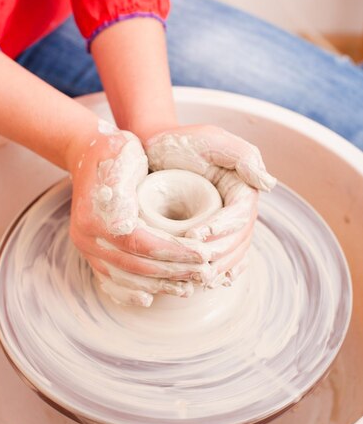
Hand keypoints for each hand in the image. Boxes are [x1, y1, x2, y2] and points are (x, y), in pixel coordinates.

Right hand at [68, 121, 223, 306]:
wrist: (85, 153)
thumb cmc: (114, 150)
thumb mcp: (125, 152)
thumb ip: (126, 182)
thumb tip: (125, 225)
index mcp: (97, 215)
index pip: (143, 244)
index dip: (175, 253)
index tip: (203, 254)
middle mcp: (87, 236)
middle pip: (136, 265)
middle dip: (174, 272)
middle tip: (204, 273)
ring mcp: (85, 246)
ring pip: (125, 278)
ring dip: (158, 286)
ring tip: (187, 288)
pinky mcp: (89, 252)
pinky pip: (110, 280)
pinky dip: (131, 292)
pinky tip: (151, 297)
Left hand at [143, 123, 275, 282]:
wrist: (156, 151)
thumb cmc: (182, 142)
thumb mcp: (211, 140)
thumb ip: (243, 156)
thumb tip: (268, 184)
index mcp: (243, 190)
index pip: (240, 217)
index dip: (221, 230)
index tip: (194, 235)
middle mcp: (238, 210)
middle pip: (238, 241)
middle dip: (219, 255)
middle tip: (193, 263)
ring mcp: (225, 224)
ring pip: (233, 254)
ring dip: (220, 269)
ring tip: (199, 279)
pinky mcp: (211, 235)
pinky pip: (225, 258)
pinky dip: (222, 272)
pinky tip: (211, 283)